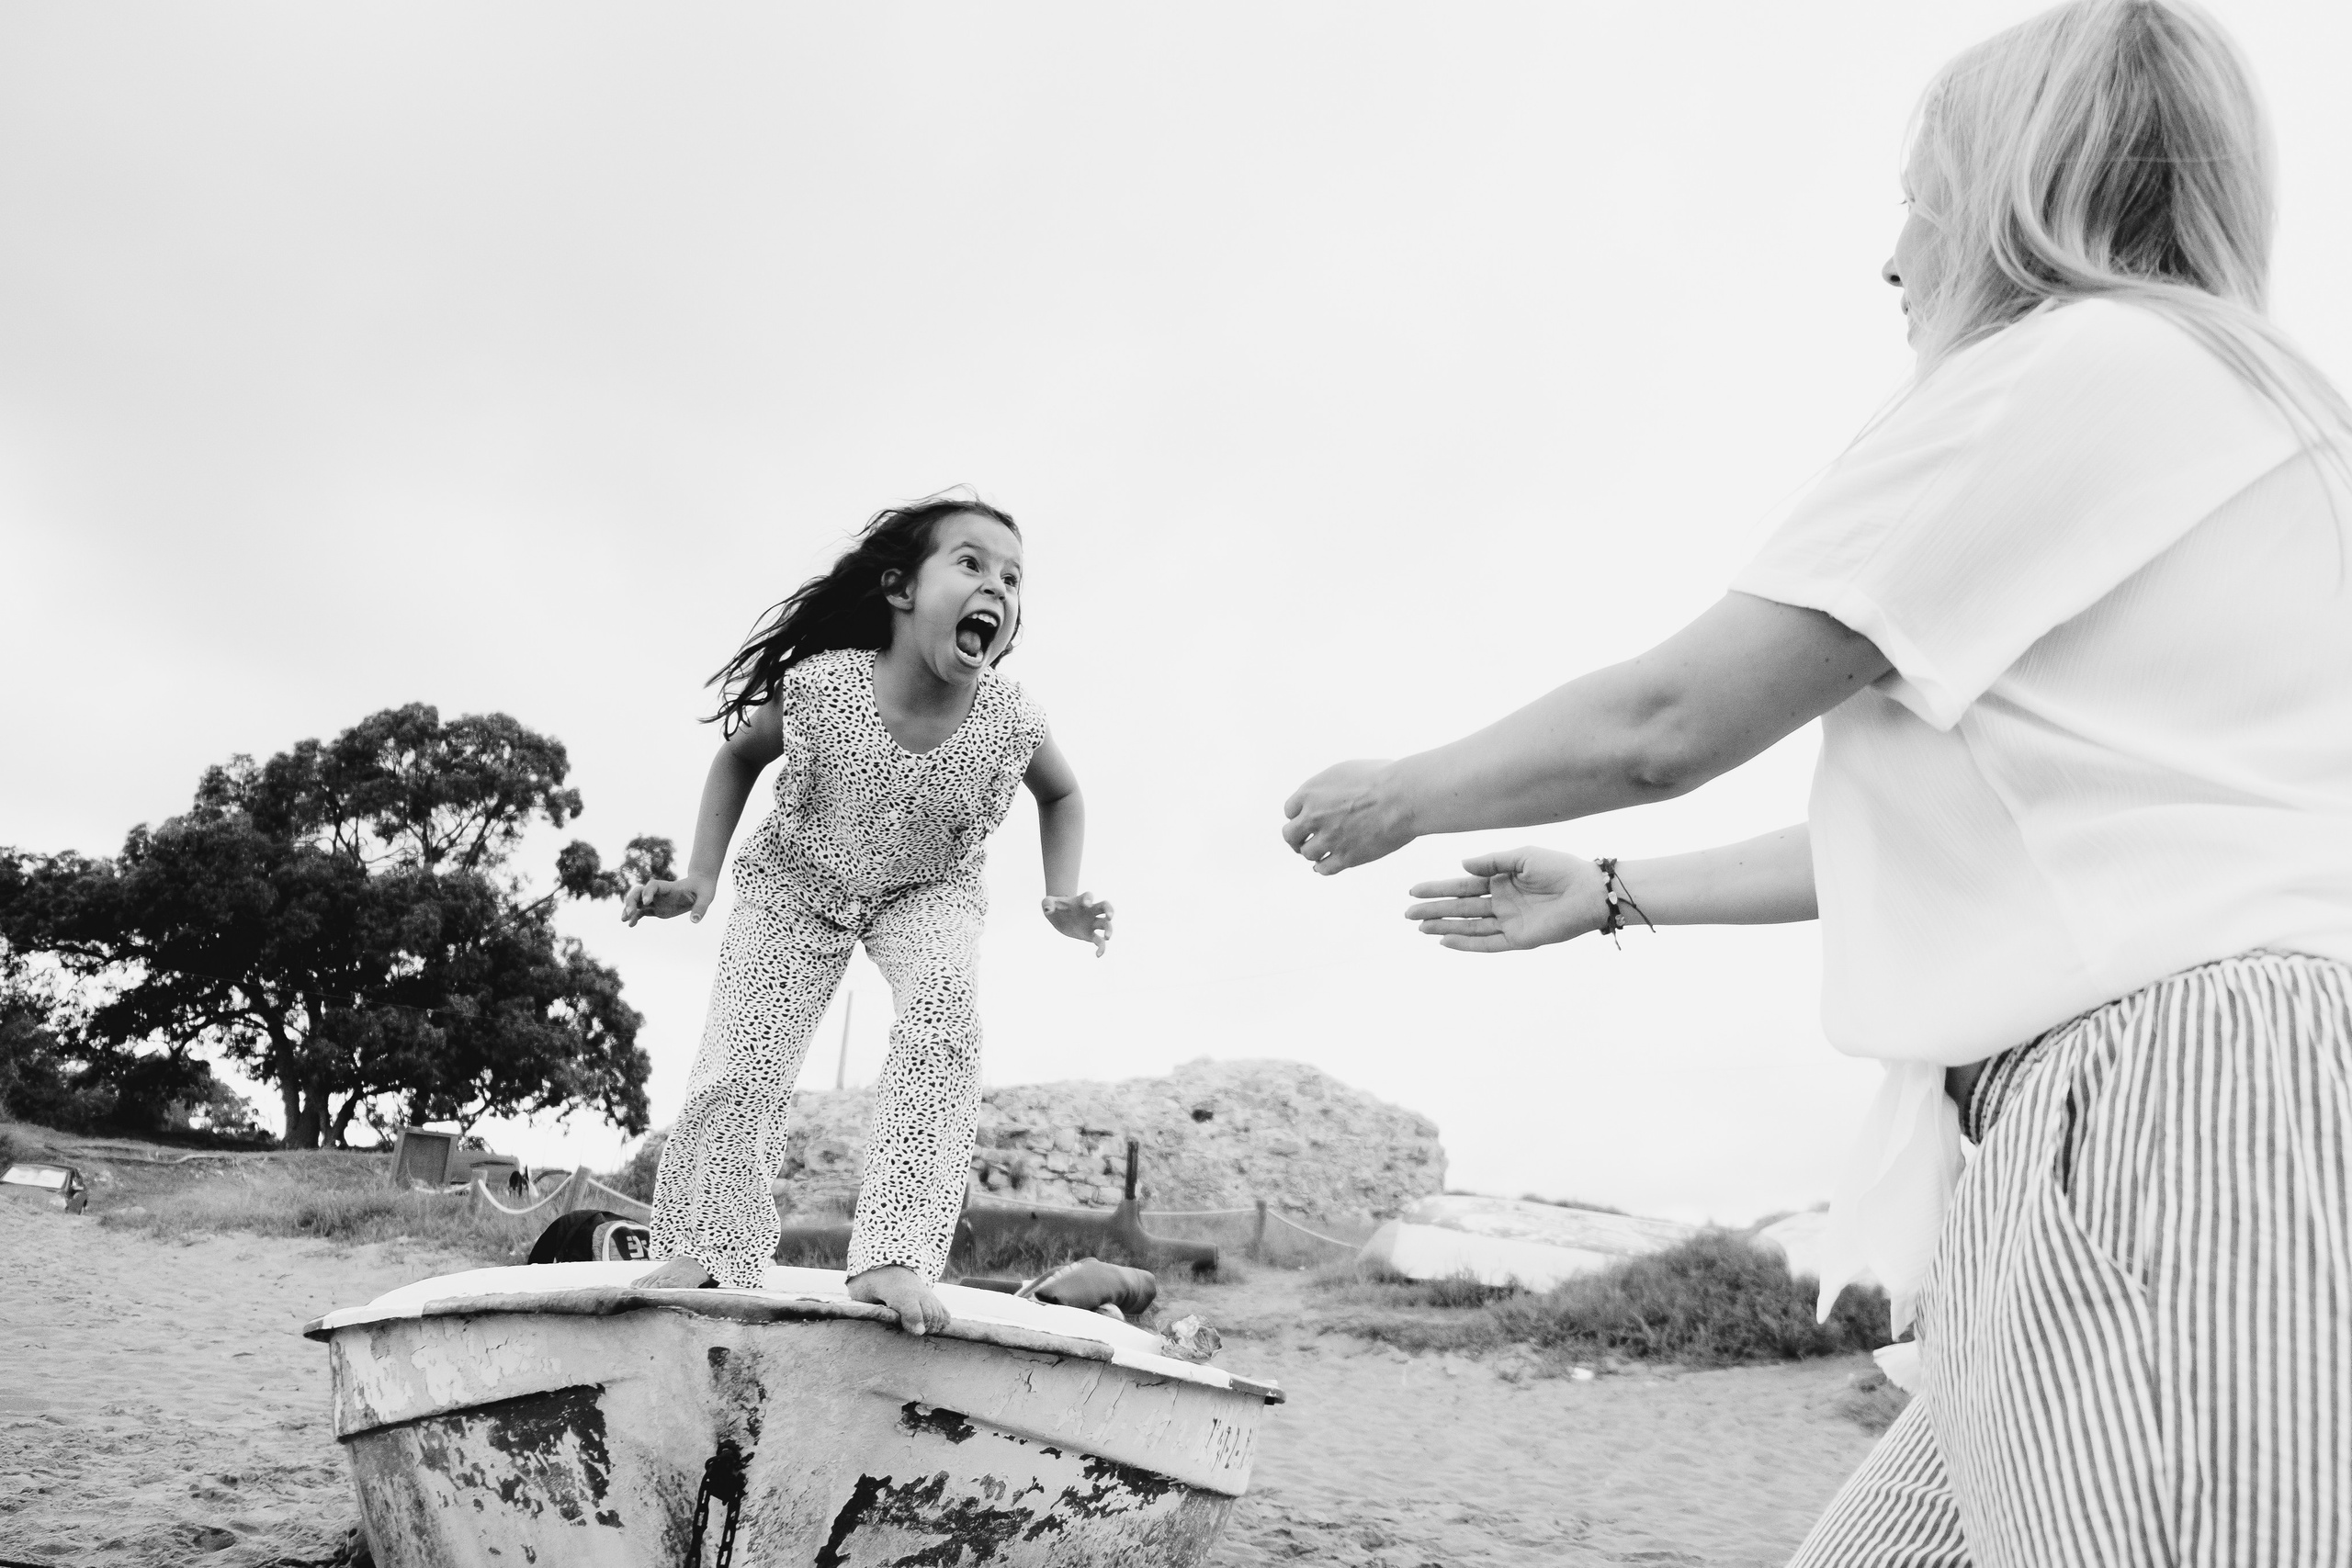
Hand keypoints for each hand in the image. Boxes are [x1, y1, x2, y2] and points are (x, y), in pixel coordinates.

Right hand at [622, 873, 715, 925]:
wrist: (699, 886)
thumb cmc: (703, 888)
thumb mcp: (706, 896)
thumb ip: (701, 907)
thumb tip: (695, 921)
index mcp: (669, 886)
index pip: (653, 885)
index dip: (648, 892)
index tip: (647, 902)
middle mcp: (659, 893)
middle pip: (639, 892)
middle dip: (631, 900)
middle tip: (629, 913)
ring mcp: (656, 901)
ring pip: (637, 902)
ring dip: (629, 909)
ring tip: (624, 920)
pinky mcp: (656, 909)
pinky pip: (642, 912)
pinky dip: (635, 918)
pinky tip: (630, 926)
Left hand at [1042, 893, 1113, 955]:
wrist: (1058, 915)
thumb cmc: (1054, 906)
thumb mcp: (1048, 902)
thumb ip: (1047, 903)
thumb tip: (1048, 910)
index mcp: (1081, 901)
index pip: (1088, 896)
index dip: (1089, 898)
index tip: (1087, 903)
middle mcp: (1090, 911)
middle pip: (1105, 907)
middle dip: (1110, 911)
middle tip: (1109, 917)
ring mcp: (1091, 923)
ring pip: (1105, 925)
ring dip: (1109, 930)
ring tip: (1107, 937)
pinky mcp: (1089, 935)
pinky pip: (1099, 941)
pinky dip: (1101, 948)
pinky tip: (1098, 955)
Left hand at [1282, 759, 1410, 874]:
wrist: (1402, 796)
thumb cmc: (1382, 777)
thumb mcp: (1346, 771)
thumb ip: (1329, 787)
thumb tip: (1328, 793)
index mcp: (1311, 793)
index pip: (1290, 810)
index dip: (1299, 815)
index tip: (1306, 819)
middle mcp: (1314, 817)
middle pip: (1290, 835)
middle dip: (1297, 838)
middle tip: (1304, 840)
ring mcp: (1329, 839)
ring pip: (1307, 853)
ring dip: (1313, 852)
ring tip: (1322, 851)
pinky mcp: (1346, 857)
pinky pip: (1325, 869)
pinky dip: (1323, 867)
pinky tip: (1327, 864)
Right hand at [1403, 846, 1607, 951]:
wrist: (1589, 891)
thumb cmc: (1561, 868)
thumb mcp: (1523, 856)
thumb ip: (1492, 861)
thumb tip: (1462, 865)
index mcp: (1501, 880)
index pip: (1462, 886)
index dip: (1437, 888)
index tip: (1414, 890)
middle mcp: (1501, 902)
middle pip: (1460, 908)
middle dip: (1434, 910)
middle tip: (1407, 913)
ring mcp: (1509, 922)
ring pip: (1469, 926)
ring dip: (1444, 927)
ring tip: (1420, 927)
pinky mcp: (1519, 939)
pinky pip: (1487, 943)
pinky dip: (1466, 944)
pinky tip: (1445, 942)